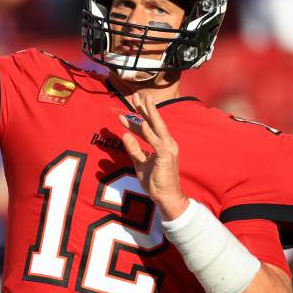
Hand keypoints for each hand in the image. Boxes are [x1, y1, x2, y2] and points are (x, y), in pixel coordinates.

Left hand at [119, 93, 188, 219]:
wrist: (167, 197)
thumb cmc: (156, 182)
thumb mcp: (140, 163)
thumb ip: (134, 149)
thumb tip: (124, 135)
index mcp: (162, 144)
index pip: (148, 127)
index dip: (137, 118)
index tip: (126, 110)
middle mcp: (167, 143)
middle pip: (154, 121)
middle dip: (145, 108)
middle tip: (136, 95)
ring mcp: (168, 148)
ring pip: (157, 126)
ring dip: (148, 112)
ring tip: (141, 100)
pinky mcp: (165, 156)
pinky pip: (156, 141)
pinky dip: (149, 131)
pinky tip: (142, 122)